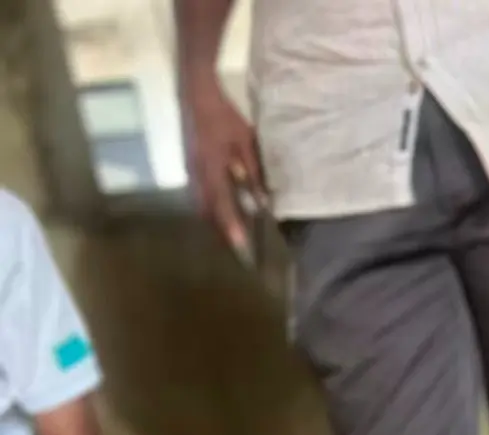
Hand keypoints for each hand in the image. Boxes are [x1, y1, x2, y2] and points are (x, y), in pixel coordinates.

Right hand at [181, 76, 265, 257]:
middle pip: (208, 212)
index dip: (230, 226)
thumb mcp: (245, 142)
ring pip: (201, 205)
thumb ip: (253, 172)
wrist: (196, 95)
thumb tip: (261, 201)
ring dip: (214, 221)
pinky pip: (198, 195)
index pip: (222, 204)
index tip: (239, 245)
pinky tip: (220, 211)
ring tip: (229, 234)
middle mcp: (198, 174)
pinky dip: (209, 208)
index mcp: (212, 168)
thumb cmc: (225, 118)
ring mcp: (191, 171)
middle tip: (236, 248)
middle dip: (220, 231)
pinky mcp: (190, 167)